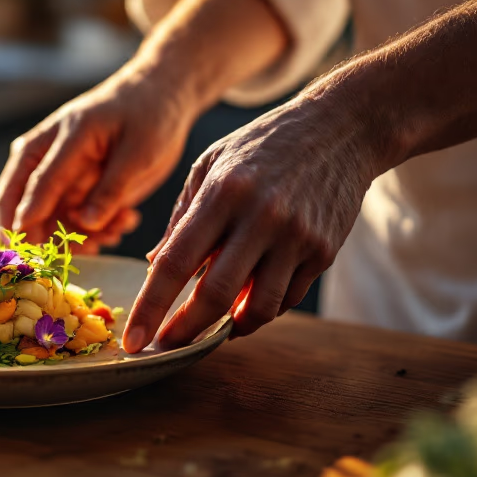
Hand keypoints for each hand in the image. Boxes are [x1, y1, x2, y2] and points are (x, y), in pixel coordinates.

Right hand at [0, 59, 202, 247]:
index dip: (29, 216)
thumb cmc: (149, 116)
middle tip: (70, 257)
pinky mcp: (67, 191)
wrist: (158, 100)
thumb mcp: (140, 151)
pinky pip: (64, 225)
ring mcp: (53, 175)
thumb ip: (112, 189)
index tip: (27, 247)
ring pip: (42, 221)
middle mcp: (46, 155)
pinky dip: (88, 235)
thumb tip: (85, 223)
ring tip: (114, 232)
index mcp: (63, 136)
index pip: (36, 181)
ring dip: (74, 239)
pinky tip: (120, 224)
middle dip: (37, 237)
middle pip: (16, 201)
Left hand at [122, 85, 383, 352]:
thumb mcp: (211, 164)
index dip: (151, 306)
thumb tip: (154, 265)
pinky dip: (260, 309)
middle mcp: (260, 217)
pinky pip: (287, 298)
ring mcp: (297, 237)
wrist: (342, 128)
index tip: (134, 340)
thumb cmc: (263, 145)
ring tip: (207, 329)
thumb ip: (182, 217)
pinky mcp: (324, 251)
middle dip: (185, 330)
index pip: (177, 262)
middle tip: (165, 348)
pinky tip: (244, 306)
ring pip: (258, 307)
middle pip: (216, 294)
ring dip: (228, 327)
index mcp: (222, 193)